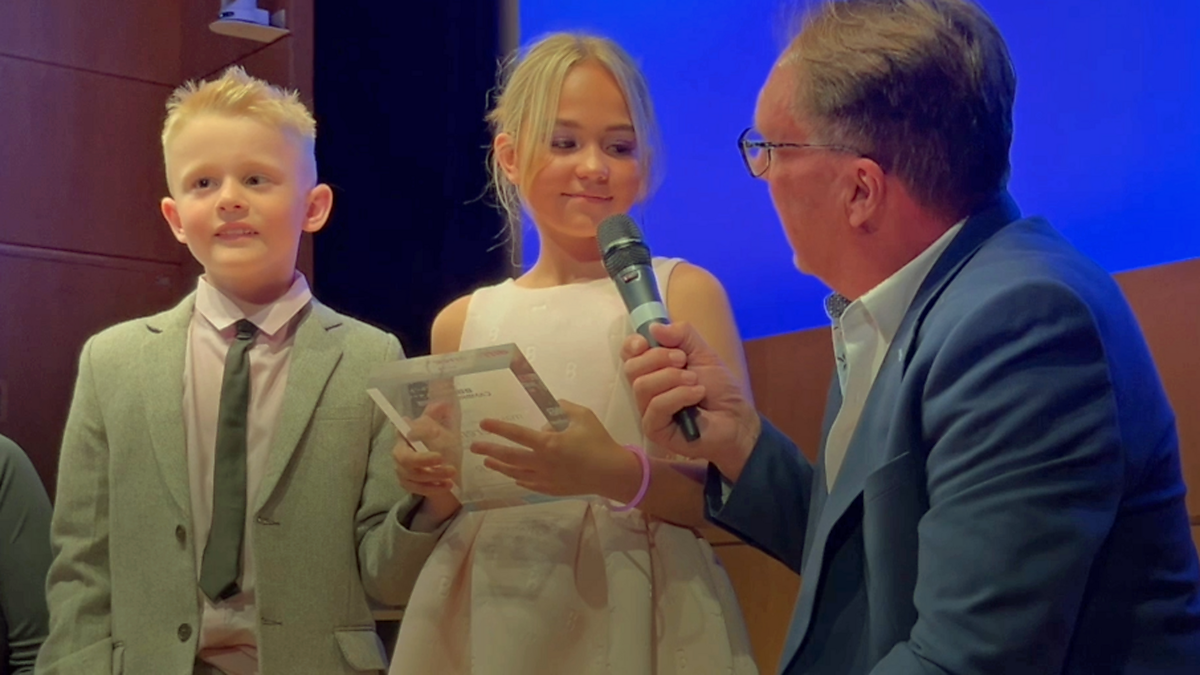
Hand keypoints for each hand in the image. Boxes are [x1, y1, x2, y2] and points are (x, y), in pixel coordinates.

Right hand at [392, 401, 460, 517]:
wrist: (449, 468)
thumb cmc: (445, 444)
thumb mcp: (446, 427)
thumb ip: (441, 415)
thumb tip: (441, 403)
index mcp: (406, 433)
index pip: (405, 431)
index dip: (416, 432)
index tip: (433, 432)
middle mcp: (400, 451)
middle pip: (404, 458)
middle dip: (424, 460)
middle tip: (442, 459)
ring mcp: (401, 469)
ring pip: (413, 475)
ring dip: (434, 474)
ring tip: (452, 472)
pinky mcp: (407, 484)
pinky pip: (417, 488)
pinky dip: (433, 487)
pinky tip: (447, 485)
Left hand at [469, 400, 635, 497]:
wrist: (611, 473)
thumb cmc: (599, 441)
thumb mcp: (583, 416)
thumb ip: (563, 409)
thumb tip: (549, 414)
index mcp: (548, 443)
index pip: (517, 434)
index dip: (499, 428)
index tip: (484, 424)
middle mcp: (542, 462)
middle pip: (509, 457)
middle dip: (489, 451)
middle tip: (474, 447)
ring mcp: (545, 478)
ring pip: (515, 473)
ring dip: (499, 466)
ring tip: (487, 462)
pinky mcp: (551, 489)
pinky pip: (528, 484)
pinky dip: (518, 478)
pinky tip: (513, 476)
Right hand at [621, 322, 759, 479]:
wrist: (737, 419)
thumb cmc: (719, 389)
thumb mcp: (703, 353)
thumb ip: (682, 335)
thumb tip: (654, 327)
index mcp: (653, 369)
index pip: (628, 354)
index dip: (632, 345)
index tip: (647, 342)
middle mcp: (646, 390)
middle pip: (631, 368)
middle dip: (658, 358)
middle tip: (683, 360)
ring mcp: (648, 412)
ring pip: (642, 386)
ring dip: (672, 378)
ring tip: (695, 381)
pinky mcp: (655, 430)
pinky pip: (656, 406)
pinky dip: (678, 395)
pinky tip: (697, 394)